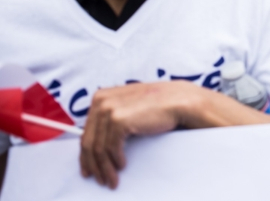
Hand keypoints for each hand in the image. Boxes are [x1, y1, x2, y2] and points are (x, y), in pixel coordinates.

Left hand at [80, 81, 198, 188]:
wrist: (177, 100)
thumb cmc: (157, 104)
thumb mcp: (128, 105)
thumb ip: (113, 115)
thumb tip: (100, 140)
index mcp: (100, 96)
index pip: (86, 131)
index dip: (85, 154)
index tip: (88, 167)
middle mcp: (101, 101)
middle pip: (89, 141)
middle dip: (93, 165)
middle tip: (100, 179)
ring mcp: (109, 109)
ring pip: (98, 148)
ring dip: (105, 168)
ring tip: (111, 179)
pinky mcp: (119, 120)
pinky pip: (111, 148)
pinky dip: (115, 160)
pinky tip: (121, 166)